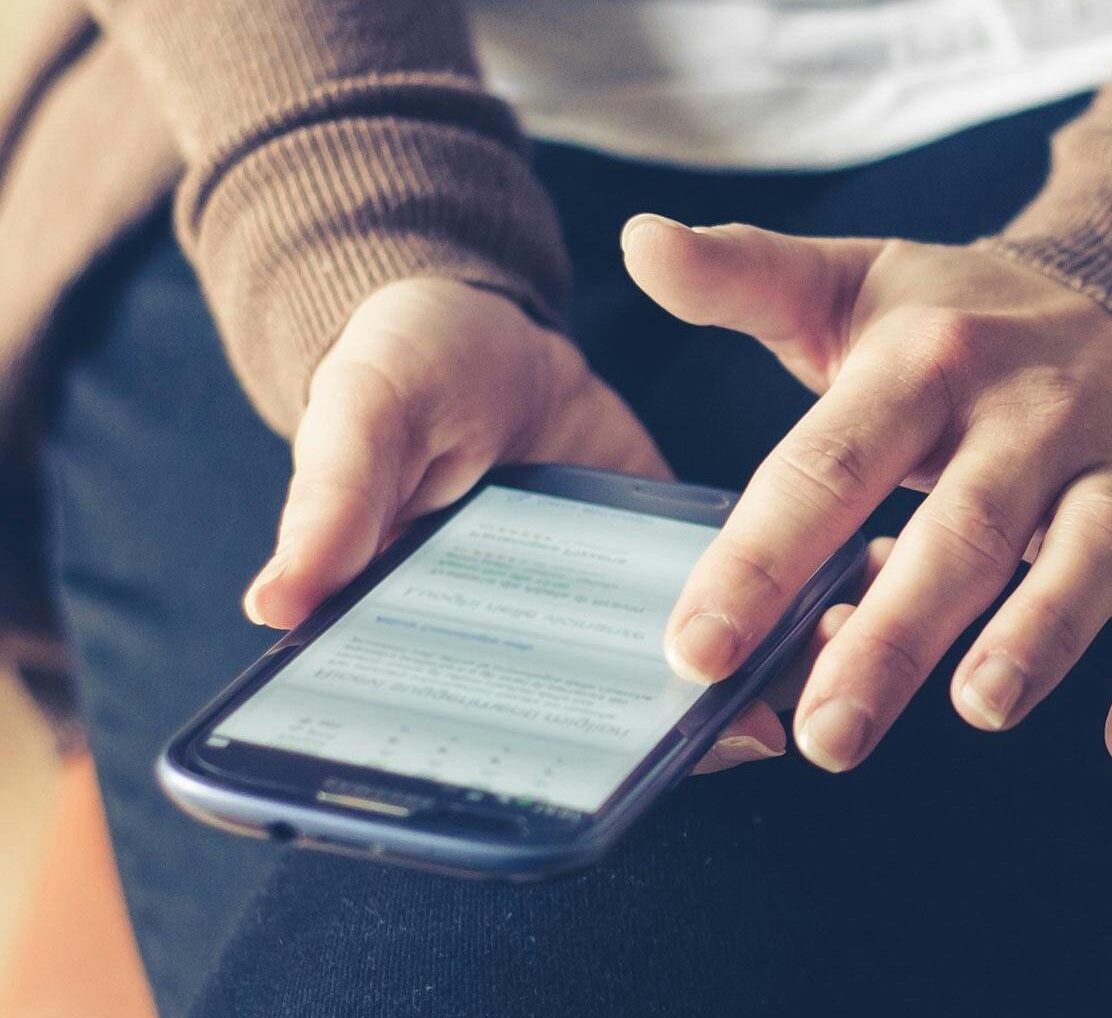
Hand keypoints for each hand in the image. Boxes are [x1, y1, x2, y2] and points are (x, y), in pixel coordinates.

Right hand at [237, 278, 787, 772]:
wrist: (488, 321)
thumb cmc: (397, 369)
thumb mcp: (362, 413)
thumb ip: (333, 500)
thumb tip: (274, 603)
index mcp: (426, 633)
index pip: (468, 729)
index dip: (523, 773)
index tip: (589, 790)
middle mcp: (520, 645)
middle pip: (586, 728)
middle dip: (661, 746)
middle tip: (738, 736)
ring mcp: (602, 609)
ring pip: (666, 682)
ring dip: (735, 693)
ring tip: (807, 690)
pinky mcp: (666, 560)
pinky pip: (726, 609)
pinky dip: (776, 621)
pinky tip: (837, 612)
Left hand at [622, 216, 1111, 772]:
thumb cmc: (962, 320)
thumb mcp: (850, 285)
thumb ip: (742, 276)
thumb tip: (638, 239)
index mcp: (926, 362)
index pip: (829, 465)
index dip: (759, 559)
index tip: (696, 650)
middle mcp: (1027, 413)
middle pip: (958, 528)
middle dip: (892, 636)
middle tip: (826, 733)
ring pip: (1085, 557)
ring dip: (1038, 636)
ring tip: (979, 709)